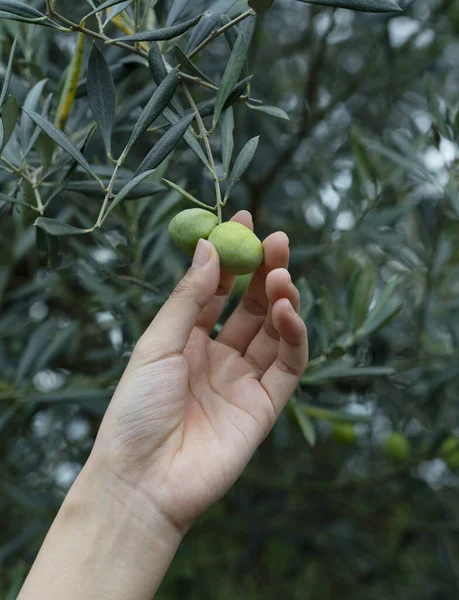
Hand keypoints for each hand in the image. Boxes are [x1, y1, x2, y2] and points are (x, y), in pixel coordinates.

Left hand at [91, 211, 307, 534]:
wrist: (142, 480)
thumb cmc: (136, 409)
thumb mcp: (157, 343)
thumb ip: (188, 298)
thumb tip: (208, 247)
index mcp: (185, 340)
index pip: (216, 290)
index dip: (231, 257)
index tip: (242, 220)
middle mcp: (216, 357)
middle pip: (249, 307)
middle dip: (263, 272)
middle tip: (276, 240)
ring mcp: (242, 381)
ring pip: (273, 332)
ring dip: (280, 299)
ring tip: (281, 274)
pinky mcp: (264, 407)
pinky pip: (288, 365)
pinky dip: (293, 335)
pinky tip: (286, 310)